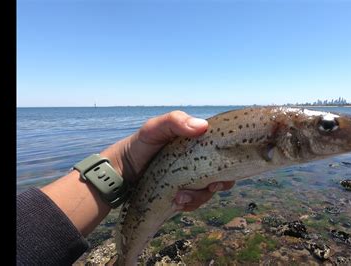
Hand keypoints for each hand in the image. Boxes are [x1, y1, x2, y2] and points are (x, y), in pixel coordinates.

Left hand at [100, 110, 234, 211]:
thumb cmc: (139, 145)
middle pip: (222, 174)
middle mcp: (197, 161)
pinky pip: (195, 203)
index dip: (229, 161)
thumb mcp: (153, 128)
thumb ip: (174, 121)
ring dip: (198, 197)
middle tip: (209, 186)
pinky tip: (176, 202)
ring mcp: (190, 179)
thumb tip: (203, 127)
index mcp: (197, 143)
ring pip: (208, 191)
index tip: (223, 172)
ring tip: (179, 197)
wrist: (120, 173)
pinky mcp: (182, 194)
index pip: (223, 150)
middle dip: (219, 183)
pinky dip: (188, 204)